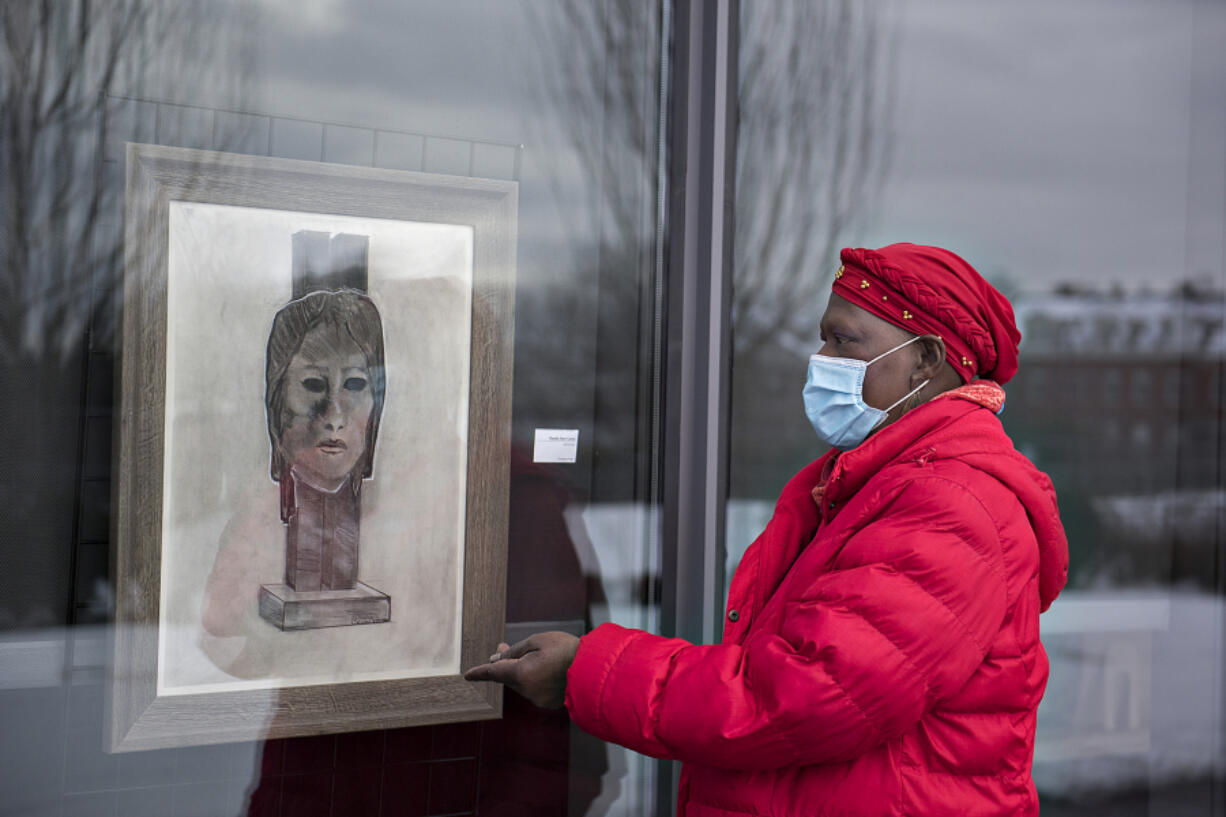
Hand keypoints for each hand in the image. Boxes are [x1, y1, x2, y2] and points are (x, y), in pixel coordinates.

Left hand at [463, 631, 579, 708]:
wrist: (594, 670)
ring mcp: (539, 699)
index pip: (494, 673)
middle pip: (509, 677)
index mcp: (521, 674)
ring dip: (522, 671)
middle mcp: (527, 691)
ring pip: (523, 684)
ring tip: (536, 655)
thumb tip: (498, 657)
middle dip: (505, 664)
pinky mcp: (550, 703)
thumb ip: (515, 651)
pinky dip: (536, 679)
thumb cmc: (566, 650)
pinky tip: (548, 669)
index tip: (467, 674)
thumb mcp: (538, 641)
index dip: (480, 672)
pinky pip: (536, 689)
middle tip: (503, 648)